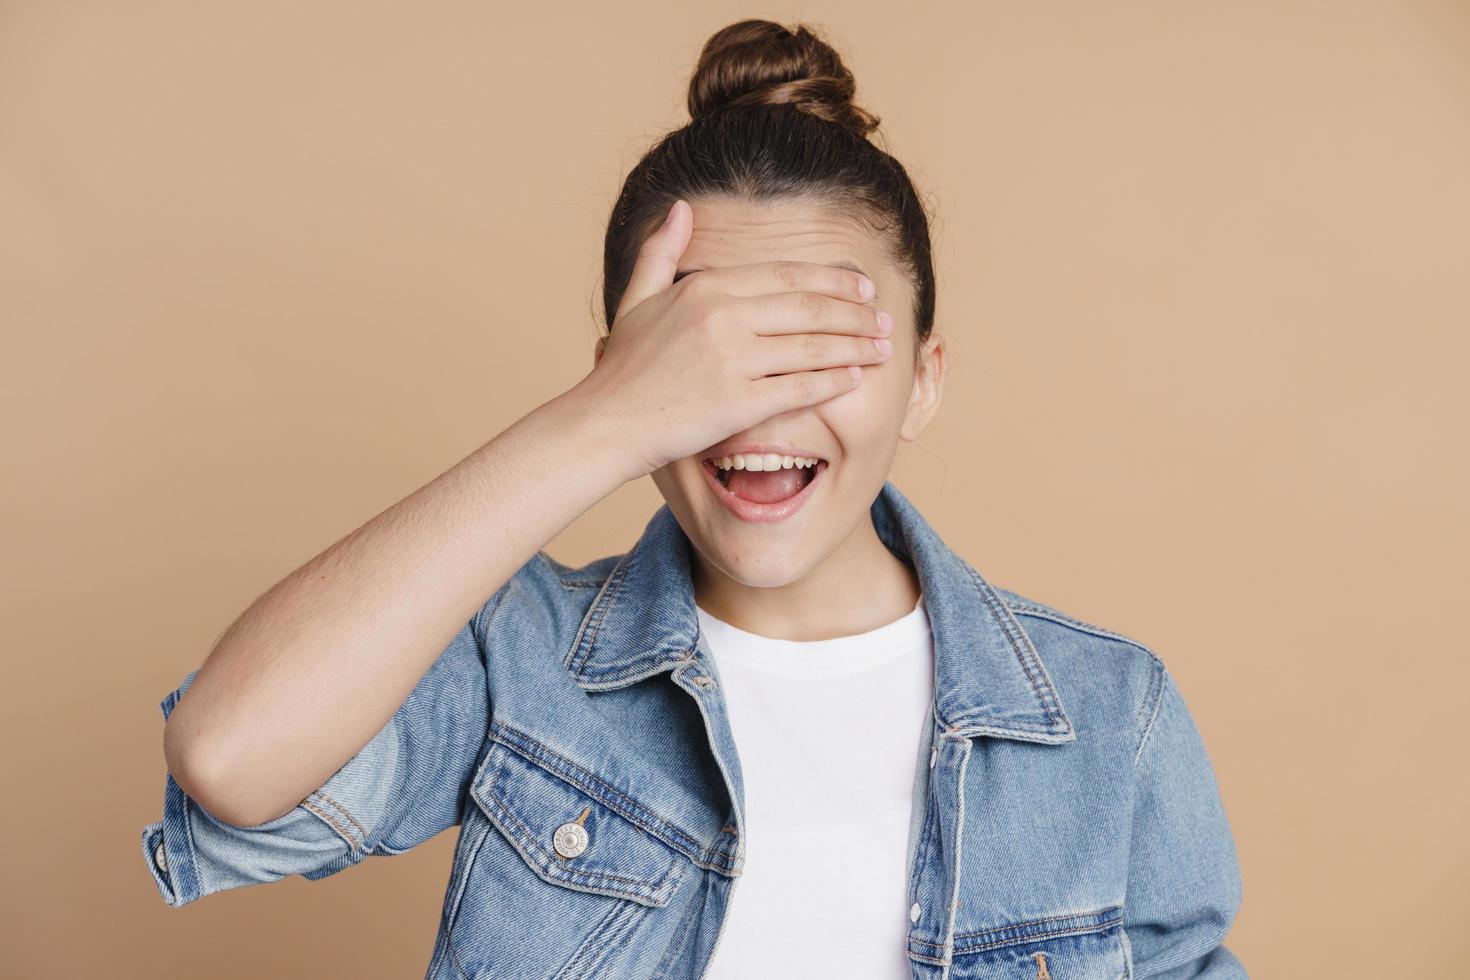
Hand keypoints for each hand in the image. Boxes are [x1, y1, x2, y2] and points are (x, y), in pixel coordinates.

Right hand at [572, 199, 893, 480]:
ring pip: (814, 345)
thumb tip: (678, 208)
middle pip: (810, 307)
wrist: (604, 425)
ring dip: (856, 345)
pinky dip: (834, 381)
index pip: (787, 276)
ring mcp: (732, 359)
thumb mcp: (636, 299)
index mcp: (706, 288)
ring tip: (883, 348)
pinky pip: (801, 387)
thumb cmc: (622, 370)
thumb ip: (660, 251)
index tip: (862, 287)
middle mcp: (723, 317)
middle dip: (856, 312)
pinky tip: (856, 379)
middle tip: (885, 319)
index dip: (833, 280)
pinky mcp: (738, 403)